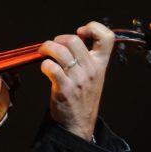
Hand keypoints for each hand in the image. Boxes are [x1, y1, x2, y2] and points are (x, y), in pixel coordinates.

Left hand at [37, 21, 114, 139]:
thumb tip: (67, 41)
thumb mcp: (93, 75)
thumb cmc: (82, 96)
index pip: (107, 37)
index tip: (81, 32)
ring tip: (43, 53)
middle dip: (58, 39)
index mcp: (100, 64)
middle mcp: (91, 69)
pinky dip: (44, 64)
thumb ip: (86, 58)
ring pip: (60, 51)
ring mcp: (78, 79)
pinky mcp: (64, 88)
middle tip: (52, 45)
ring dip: (47, 48)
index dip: (94, 28)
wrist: (78, 123)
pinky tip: (44, 68)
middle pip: (74, 40)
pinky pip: (51, 68)